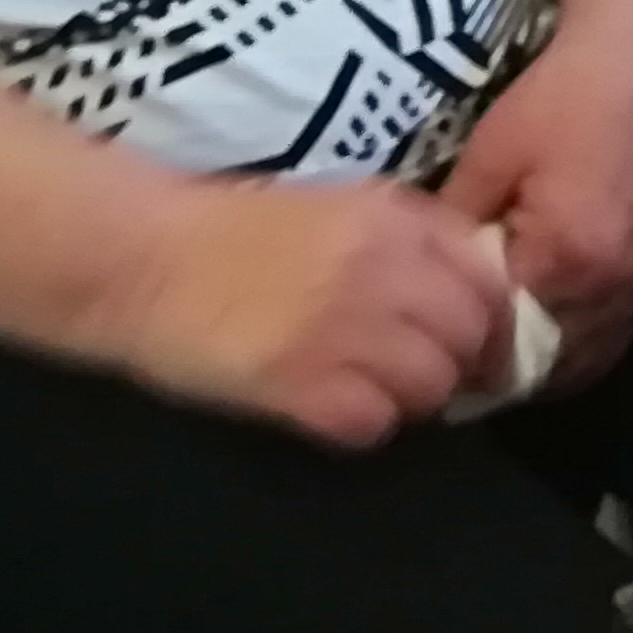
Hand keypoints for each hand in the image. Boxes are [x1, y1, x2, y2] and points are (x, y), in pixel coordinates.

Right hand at [106, 176, 511, 447]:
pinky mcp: (302, 385)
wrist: (143, 257)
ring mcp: (345, 328)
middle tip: (423, 371)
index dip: (489, 312)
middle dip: (460, 360)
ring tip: (369, 386)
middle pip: (473, 334)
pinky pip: (374, 424)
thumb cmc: (233, 230)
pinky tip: (329, 405)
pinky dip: (361, 423)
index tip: (475, 335)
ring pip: (433, 385)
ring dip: (411, 395)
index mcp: (393, 216)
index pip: (488, 273)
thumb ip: (402, 238)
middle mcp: (383, 268)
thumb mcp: (335, 207)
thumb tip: (463, 282)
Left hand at [439, 25, 632, 390]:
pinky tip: (540, 328)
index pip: (501, 340)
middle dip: (498, 366)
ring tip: (491, 348)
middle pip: (546, 362)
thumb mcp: (486, 159)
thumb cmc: (556, 100)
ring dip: (538, 361)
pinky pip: (609, 336)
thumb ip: (456, 234)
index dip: (461, 349)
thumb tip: (424, 286)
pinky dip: (573, 344)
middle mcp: (611, 285)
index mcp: (565, 259)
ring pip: (582, 359)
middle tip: (452, 355)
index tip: (426, 349)